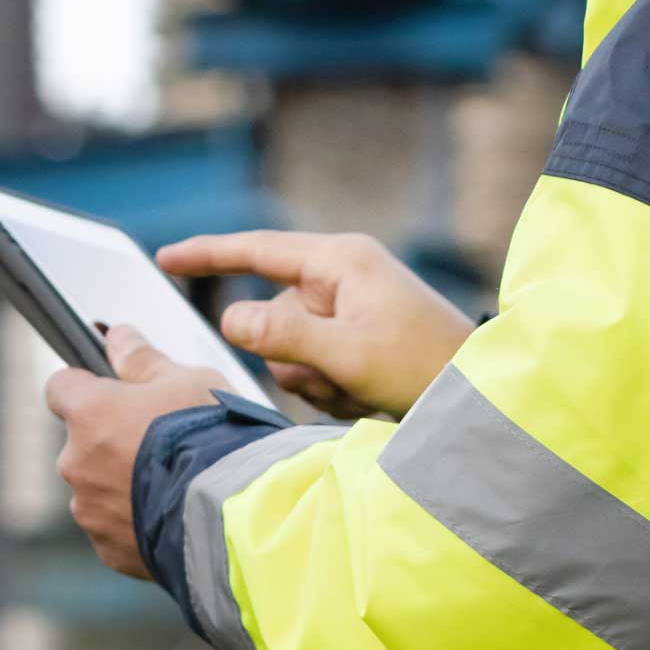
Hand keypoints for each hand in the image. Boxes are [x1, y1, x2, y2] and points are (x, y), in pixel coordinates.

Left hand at [43, 326, 222, 577]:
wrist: (235, 515)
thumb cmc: (212, 439)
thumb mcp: (186, 381)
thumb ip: (143, 360)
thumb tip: (117, 337)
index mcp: (89, 413)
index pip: (60, 388)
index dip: (84, 387)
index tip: (109, 391)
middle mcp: (77, 463)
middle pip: (81, 443)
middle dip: (111, 441)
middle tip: (160, 442)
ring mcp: (90, 511)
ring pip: (97, 489)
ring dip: (122, 484)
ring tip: (173, 483)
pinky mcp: (110, 550)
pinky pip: (114, 529)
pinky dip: (135, 522)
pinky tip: (173, 513)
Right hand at [156, 230, 472, 418]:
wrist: (482, 398)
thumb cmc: (428, 368)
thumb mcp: (350, 355)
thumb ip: (284, 336)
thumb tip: (229, 319)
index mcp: (341, 261)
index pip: (256, 250)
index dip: (207, 255)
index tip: (166, 258)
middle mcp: (341, 278)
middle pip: (273, 317)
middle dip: (295, 360)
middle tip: (339, 380)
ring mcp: (350, 309)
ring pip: (290, 350)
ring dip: (314, 380)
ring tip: (362, 391)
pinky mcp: (357, 337)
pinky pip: (313, 366)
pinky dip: (330, 388)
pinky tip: (368, 396)